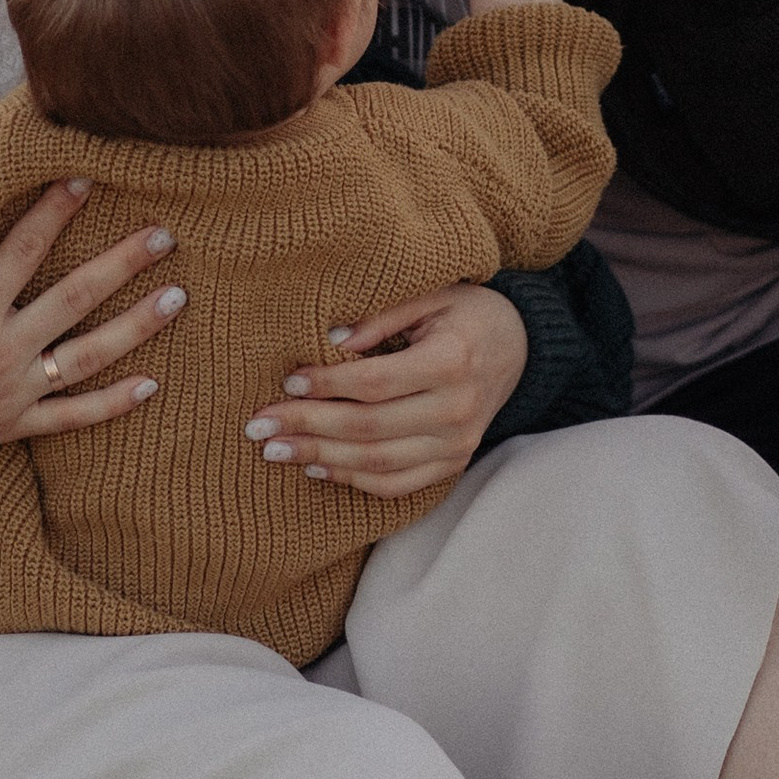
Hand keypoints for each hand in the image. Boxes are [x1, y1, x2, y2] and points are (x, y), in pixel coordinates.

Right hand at [0, 182, 184, 488]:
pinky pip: (73, 418)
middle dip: (123, 262)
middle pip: (75, 298)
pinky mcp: (11, 428)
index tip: (88, 177)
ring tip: (176, 297)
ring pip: (88, 358)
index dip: (57, 209)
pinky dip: (114, 403)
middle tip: (163, 235)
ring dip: (137, 327)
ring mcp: (10, 395)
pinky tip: (151, 383)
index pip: (24, 249)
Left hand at [244, 282, 529, 500]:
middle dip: (307, 427)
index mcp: (451, 362)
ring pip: (378, 462)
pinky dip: (354, 479)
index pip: (375, 382)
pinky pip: (397, 483)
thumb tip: (329, 343)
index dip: (326, 385)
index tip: (286, 380)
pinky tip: (317, 467)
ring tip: (275, 450)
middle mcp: (457, 410)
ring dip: (321, 457)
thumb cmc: (466, 312)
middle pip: (369, 428)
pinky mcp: (452, 463)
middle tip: (259, 425)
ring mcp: (457, 444)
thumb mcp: (431, 295)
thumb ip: (381, 317)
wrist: (519, 347)